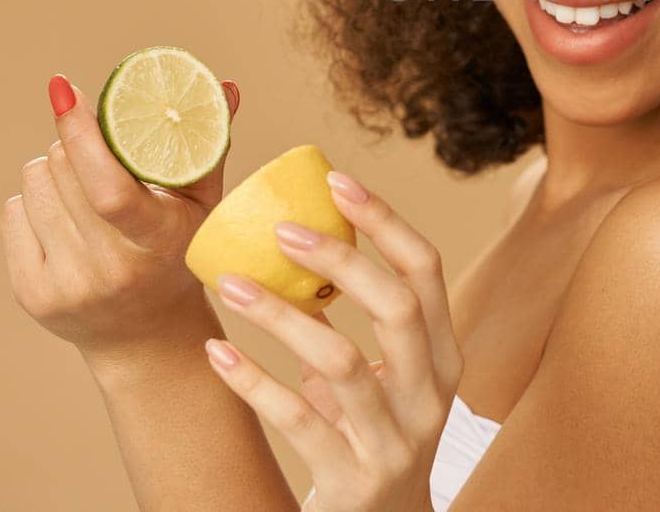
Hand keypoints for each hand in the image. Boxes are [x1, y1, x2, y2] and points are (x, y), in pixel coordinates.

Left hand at [0, 73, 240, 358]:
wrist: (147, 335)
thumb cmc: (179, 251)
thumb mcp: (204, 204)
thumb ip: (209, 145)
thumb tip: (224, 86)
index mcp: (156, 242)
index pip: (108, 188)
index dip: (83, 136)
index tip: (65, 90)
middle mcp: (109, 269)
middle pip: (63, 171)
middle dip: (75, 143)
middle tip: (96, 148)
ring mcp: (67, 285)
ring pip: (34, 184)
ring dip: (53, 169)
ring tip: (82, 186)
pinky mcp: (32, 294)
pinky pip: (13, 212)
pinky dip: (34, 201)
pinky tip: (62, 215)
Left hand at [203, 173, 462, 511]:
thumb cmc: (370, 440)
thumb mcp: (377, 379)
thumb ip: (355, 323)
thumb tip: (299, 240)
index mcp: (444, 357)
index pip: (427, 270)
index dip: (385, 220)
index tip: (335, 180)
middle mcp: (431, 395)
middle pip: (398, 307)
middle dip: (338, 259)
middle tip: (278, 229)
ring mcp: (395, 441)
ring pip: (340, 362)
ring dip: (278, 315)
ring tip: (228, 284)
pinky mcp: (352, 479)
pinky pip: (297, 420)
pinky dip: (252, 381)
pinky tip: (216, 353)